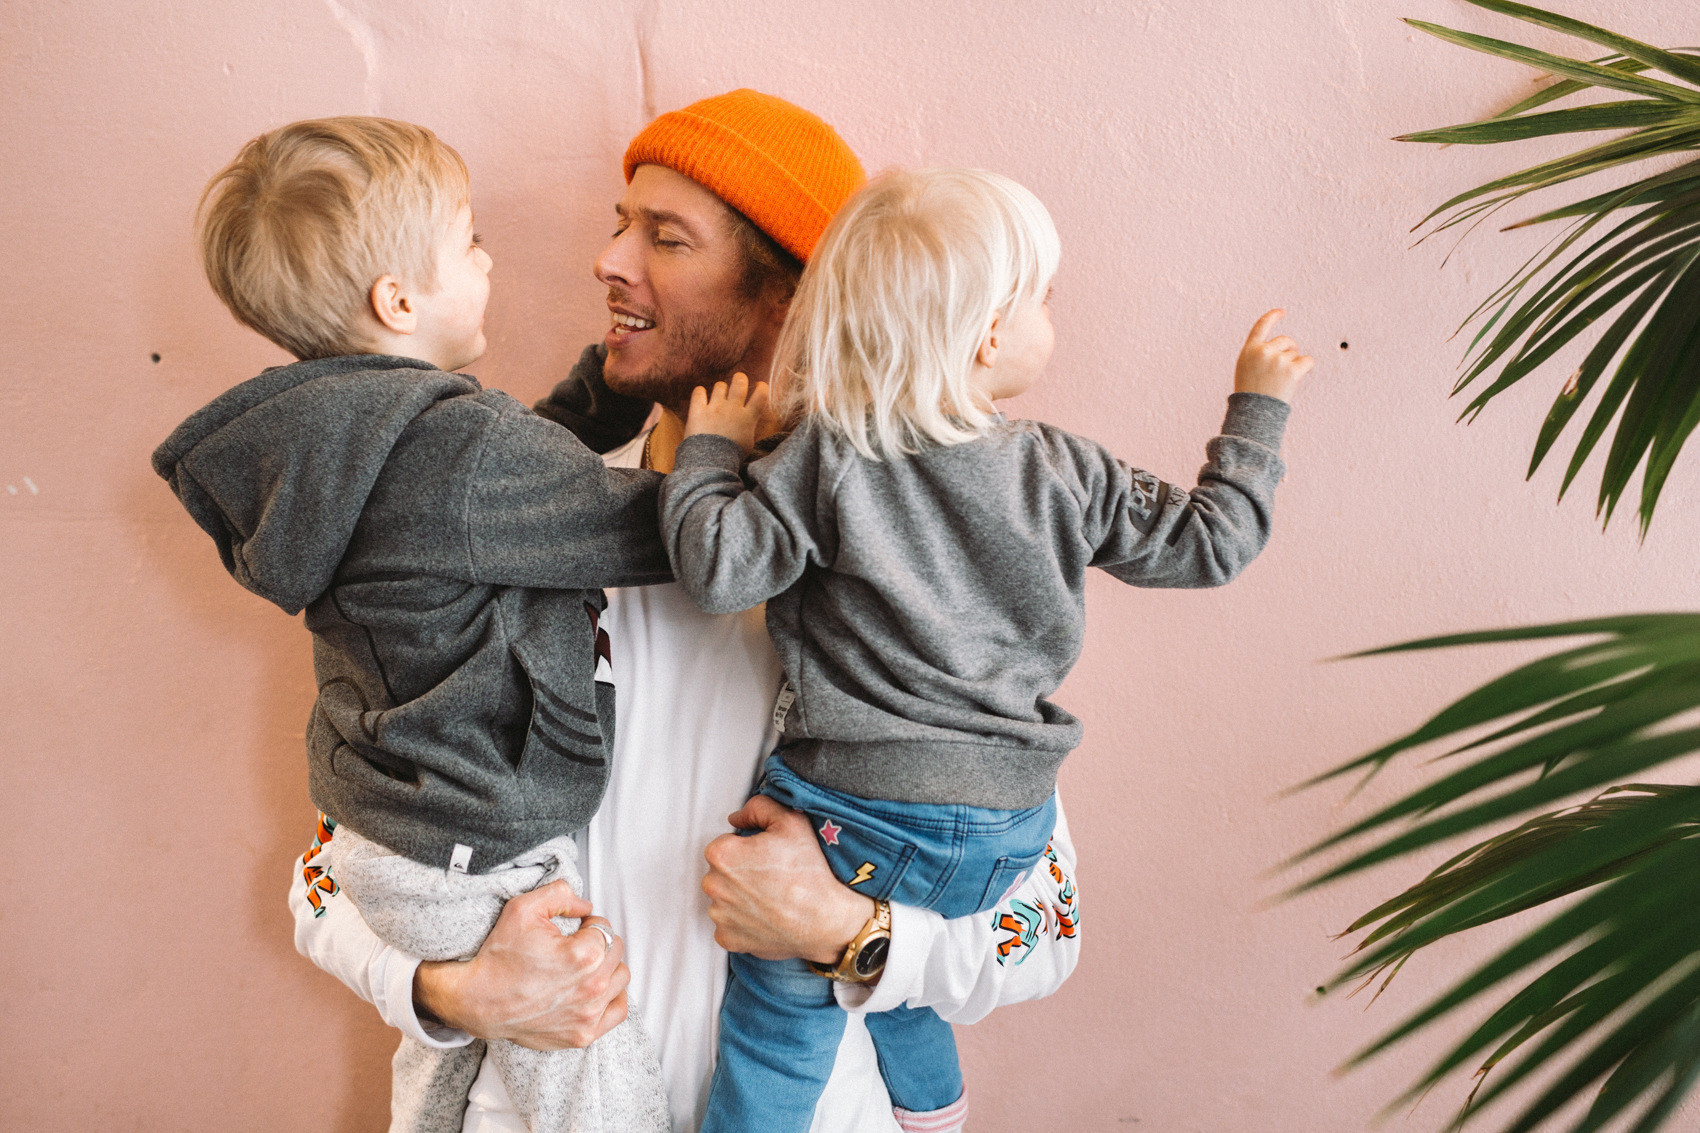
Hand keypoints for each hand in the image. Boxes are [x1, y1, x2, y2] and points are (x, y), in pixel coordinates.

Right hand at [412, 880, 630, 1050]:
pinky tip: (593, 989)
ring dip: (607, 969)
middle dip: (598, 944)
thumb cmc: (499, 956)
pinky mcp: (582, 1035)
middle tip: (575, 947)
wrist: (477, 1000)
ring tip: (583, 968)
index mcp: (584, 955)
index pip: (604, 928)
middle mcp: (591, 987)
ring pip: (620, 979)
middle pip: (616, 952)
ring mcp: (588, 1015)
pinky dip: (611, 998)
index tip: (573, 931)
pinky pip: (618, 1012)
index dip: (588, 924)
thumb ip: (561, 894)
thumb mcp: (523, 908)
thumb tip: (586, 906)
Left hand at [684, 373, 770, 453]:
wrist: (712, 462)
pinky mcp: (698, 410)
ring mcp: (715, 408)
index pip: (761, 394)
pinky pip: (699, 392)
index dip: (761, 387)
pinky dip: (700, 393)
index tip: (759, 385)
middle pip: (740, 382)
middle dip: (740, 379)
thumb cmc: (732, 456)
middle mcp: (733, 408)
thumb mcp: (748, 443)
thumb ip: (749, 428)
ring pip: (720, 386)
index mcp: (748, 417)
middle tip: (739, 381)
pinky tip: (701, 396)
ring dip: (720, 388)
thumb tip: (749, 421)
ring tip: (719, 394)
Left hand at [702, 795, 874, 963]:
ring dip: (740, 897)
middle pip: (721, 872)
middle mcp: (712, 885)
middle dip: (740, 872)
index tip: (767, 857)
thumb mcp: (790, 820)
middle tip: (771, 877)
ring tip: (771, 898)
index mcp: (721, 854)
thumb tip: (737, 818)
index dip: (747, 848)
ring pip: (724, 898)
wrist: (825, 919)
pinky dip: (743, 922)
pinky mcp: (727, 939)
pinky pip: (729, 925)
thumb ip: (759, 806)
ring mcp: (719, 916)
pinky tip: (766, 917)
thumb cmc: (808, 870)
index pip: (725, 844)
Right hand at [1235, 309, 1313, 402]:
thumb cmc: (1251, 393)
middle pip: (1286, 340)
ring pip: (1296, 353)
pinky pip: (1308, 361)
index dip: (1273, 316)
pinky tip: (1297, 378)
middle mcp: (1264, 351)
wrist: (1255, 412)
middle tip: (1283, 368)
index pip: (1262, 326)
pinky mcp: (1292, 370)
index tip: (1282, 312)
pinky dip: (1306, 367)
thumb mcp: (1247, 369)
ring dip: (1294, 364)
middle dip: (1289, 350)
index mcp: (1250, 350)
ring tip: (1282, 381)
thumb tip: (1288, 347)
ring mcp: (1278, 360)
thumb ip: (1260, 354)